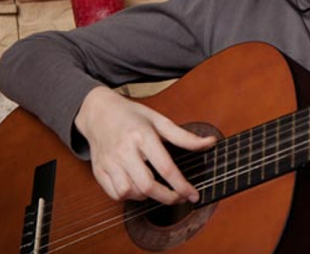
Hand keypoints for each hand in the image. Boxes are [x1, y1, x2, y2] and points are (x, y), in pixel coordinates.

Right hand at [74, 86, 215, 203]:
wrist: (98, 111)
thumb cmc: (132, 115)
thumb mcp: (159, 120)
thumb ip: (184, 137)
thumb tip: (210, 142)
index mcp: (142, 136)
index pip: (166, 168)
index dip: (182, 186)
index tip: (194, 195)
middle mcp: (124, 150)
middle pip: (147, 186)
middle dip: (168, 197)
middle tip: (179, 197)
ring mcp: (109, 161)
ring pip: (130, 192)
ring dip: (147, 197)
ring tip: (156, 188)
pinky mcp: (99, 170)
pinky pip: (115, 194)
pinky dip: (129, 196)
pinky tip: (137, 188)